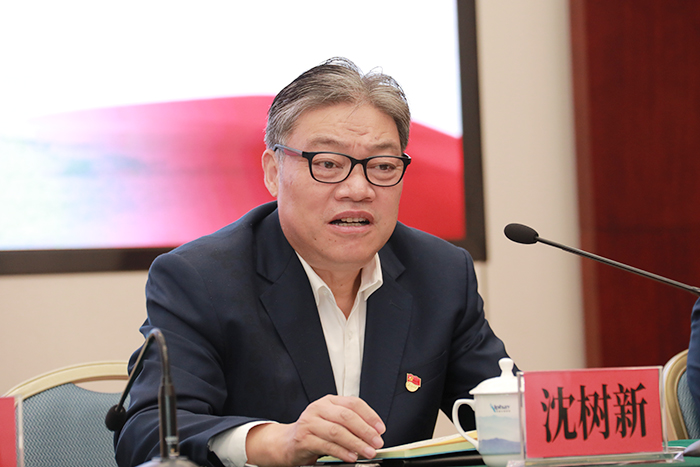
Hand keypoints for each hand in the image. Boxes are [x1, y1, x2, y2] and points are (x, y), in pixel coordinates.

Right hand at [245, 395, 385, 465]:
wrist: (286, 443)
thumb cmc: (313, 432)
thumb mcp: (331, 422)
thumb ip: (349, 424)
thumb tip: (373, 433)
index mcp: (328, 401)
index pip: (353, 403)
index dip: (370, 415)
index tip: (380, 429)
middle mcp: (318, 408)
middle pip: (346, 416)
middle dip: (365, 430)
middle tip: (377, 442)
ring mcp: (309, 423)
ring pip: (337, 431)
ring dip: (356, 443)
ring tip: (368, 451)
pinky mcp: (304, 438)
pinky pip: (326, 445)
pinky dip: (341, 452)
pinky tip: (351, 457)